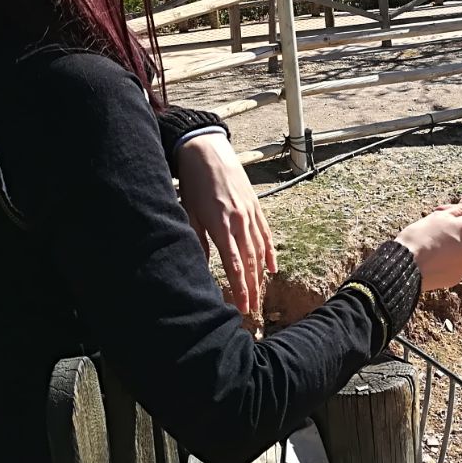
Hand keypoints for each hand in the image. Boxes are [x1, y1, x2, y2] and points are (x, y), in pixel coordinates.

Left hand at [176, 132, 275, 315]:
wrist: (208, 152)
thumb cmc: (194, 183)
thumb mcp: (189, 213)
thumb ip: (197, 241)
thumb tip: (200, 266)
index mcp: (221, 226)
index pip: (234, 265)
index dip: (239, 288)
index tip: (241, 308)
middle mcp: (239, 222)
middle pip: (250, 262)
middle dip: (251, 288)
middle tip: (251, 310)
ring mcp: (250, 214)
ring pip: (259, 251)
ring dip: (260, 276)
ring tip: (260, 296)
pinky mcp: (256, 207)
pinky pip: (266, 234)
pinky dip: (270, 253)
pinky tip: (272, 269)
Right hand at [395, 190, 461, 291]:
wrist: (406, 266)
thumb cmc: (420, 236)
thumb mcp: (439, 216)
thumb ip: (460, 207)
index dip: (459, 211)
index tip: (444, 215)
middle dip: (457, 230)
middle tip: (436, 230)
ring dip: (454, 247)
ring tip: (433, 247)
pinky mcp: (457, 277)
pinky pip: (456, 265)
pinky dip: (448, 261)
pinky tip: (434, 259)